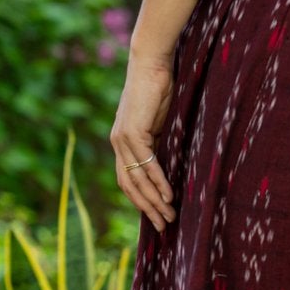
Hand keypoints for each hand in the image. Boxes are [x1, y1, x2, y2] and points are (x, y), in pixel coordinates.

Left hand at [111, 59, 176, 231]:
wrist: (152, 63)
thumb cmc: (159, 88)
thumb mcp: (159, 121)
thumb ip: (159, 141)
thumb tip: (171, 162)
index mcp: (122, 142)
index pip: (128, 178)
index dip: (141, 199)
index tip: (156, 215)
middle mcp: (118, 143)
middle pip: (129, 185)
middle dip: (146, 208)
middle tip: (163, 226)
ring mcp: (122, 139)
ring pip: (137, 178)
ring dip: (153, 201)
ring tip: (168, 217)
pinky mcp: (132, 132)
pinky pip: (146, 164)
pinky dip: (157, 181)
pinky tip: (168, 196)